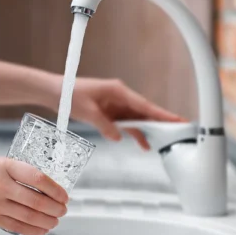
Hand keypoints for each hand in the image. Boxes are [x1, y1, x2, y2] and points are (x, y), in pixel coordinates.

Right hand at [0, 155, 68, 234]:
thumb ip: (18, 174)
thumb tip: (45, 186)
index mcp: (4, 165)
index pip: (38, 178)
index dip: (56, 189)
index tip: (64, 194)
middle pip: (37, 200)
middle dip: (55, 208)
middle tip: (63, 209)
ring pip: (29, 216)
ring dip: (47, 221)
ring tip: (55, 220)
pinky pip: (16, 226)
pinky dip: (33, 230)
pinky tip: (41, 229)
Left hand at [70, 78, 184, 149]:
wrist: (55, 92)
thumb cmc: (69, 95)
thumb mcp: (87, 112)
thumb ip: (104, 125)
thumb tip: (118, 137)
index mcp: (118, 91)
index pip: (144, 105)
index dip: (162, 114)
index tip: (178, 119)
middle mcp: (120, 96)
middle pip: (145, 111)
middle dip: (161, 121)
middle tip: (180, 129)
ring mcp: (116, 104)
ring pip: (137, 118)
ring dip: (147, 130)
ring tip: (163, 142)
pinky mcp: (110, 111)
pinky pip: (126, 123)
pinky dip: (133, 132)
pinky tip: (142, 143)